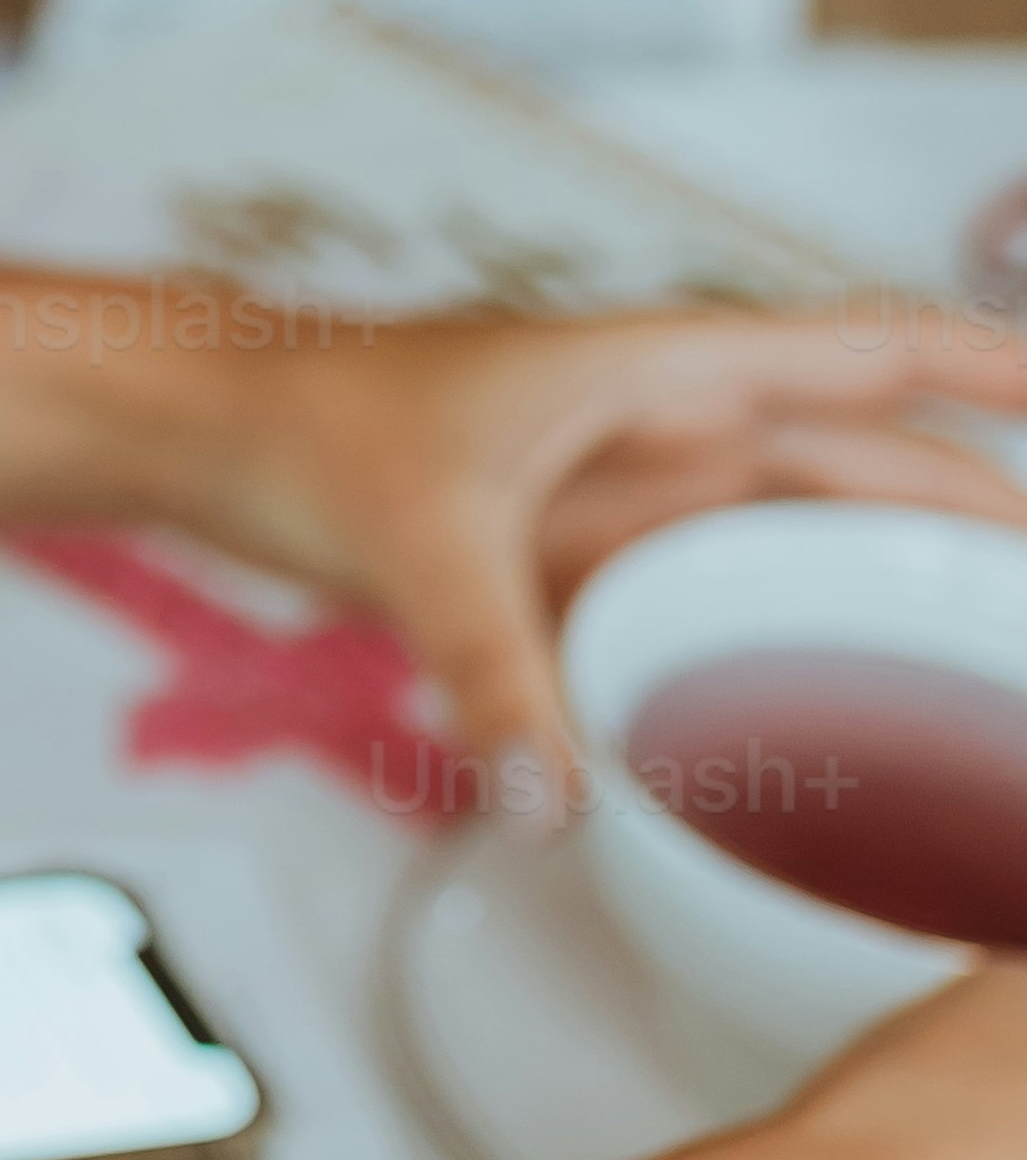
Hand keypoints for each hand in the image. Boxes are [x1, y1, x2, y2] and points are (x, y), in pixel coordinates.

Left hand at [162, 295, 1026, 785]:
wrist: (211, 428)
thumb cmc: (312, 428)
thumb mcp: (417, 543)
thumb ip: (492, 672)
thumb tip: (558, 808)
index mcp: (662, 368)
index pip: (867, 351)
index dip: (987, 371)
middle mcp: (669, 423)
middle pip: (863, 461)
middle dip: (976, 516)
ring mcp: (631, 491)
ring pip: (802, 531)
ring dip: (894, 580)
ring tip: (999, 663)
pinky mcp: (584, 555)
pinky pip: (720, 594)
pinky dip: (787, 639)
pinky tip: (840, 715)